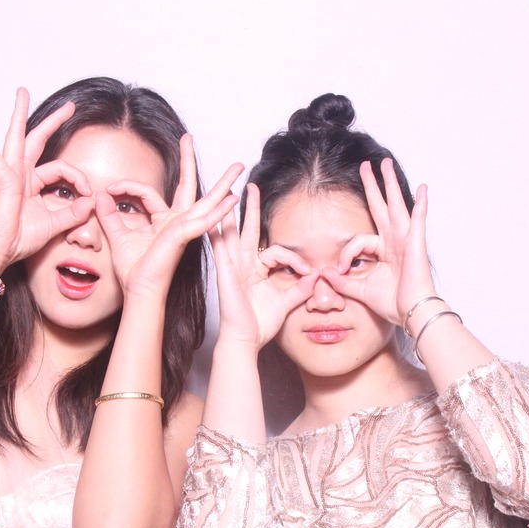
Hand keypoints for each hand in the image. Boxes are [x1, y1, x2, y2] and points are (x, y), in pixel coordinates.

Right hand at [0, 87, 95, 271]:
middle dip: (53, 121)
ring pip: (17, 137)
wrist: (1, 250)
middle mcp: (20, 173)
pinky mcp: (2, 180)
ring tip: (21, 92)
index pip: (61, 169)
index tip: (89, 193)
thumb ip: (73, 213)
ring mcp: (9, 174)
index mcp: (32, 182)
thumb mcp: (55, 224)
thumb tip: (91, 202)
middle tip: (69, 106)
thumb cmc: (20, 238)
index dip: (78, 178)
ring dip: (19, 114)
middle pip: (37, 139)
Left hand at [95, 133, 243, 298]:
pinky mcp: (184, 237)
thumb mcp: (116, 234)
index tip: (109, 189)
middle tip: (190, 138)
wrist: (138, 290)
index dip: (127, 186)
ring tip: (239, 167)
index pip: (147, 192)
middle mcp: (177, 223)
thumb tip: (98, 195)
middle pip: (188, 187)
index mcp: (163, 222)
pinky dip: (219, 211)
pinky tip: (233, 201)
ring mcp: (184, 229)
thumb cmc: (132, 271)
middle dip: (189, 161)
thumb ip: (109, 215)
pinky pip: (203, 221)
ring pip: (206, 201)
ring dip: (223, 183)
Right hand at [210, 183, 319, 349]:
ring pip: (231, 233)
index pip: (275, 252)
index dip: (294, 259)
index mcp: (255, 272)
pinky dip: (217, 231)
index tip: (308, 272)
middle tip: (250, 187)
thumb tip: (315, 277)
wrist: (245, 340)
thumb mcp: (286, 302)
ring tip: (229, 191)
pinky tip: (213, 217)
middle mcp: (242, 266)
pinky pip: (219, 247)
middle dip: (250, 209)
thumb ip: (300, 289)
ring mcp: (231, 267)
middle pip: (246, 231)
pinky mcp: (225, 272)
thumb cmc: (259, 325)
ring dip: (230, 212)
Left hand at [318, 159, 435, 327]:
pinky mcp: (415, 244)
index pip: (359, 240)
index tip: (339, 269)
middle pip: (381, 207)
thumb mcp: (359, 289)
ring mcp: (406, 240)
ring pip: (396, 205)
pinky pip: (418, 220)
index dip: (346, 253)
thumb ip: (342, 281)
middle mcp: (394, 241)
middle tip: (367, 166)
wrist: (410, 313)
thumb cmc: (392, 303)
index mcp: (383, 251)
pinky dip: (421, 204)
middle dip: (373, 186)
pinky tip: (423, 189)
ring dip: (390, 184)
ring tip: (386, 165)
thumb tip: (324, 273)